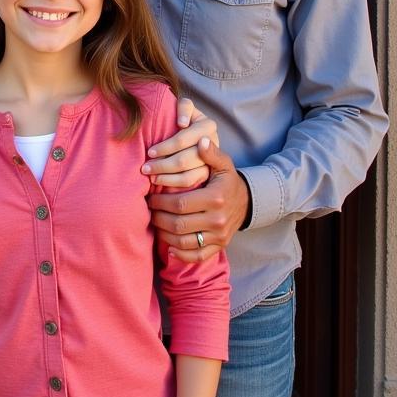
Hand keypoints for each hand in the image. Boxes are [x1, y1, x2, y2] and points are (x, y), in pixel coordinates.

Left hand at [142, 98, 218, 188]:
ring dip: (166, 178)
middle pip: (184, 160)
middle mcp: (213, 145)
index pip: (183, 139)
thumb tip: (182, 124)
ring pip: (188, 176)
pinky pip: (191, 185)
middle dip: (162, 165)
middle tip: (144, 168)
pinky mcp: (209, 176)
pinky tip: (160, 185)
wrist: (201, 138)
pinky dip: (175, 186)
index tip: (149, 152)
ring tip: (150, 177)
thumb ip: (184, 107)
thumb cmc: (186, 119)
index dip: (165, 146)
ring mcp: (212, 163)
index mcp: (207, 125)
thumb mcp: (188, 109)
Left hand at [149, 139, 248, 261]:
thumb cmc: (227, 180)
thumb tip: (201, 140)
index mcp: (216, 198)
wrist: (247, 202)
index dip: (160, 201)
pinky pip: (197, 256)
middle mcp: (217, 220)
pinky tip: (169, 246)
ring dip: (165, 235)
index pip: (180, 203)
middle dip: (158, 218)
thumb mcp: (224, 164)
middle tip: (149, 210)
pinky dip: (180, 254)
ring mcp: (219, 236)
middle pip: (179, 224)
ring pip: (184, 242)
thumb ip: (211, 153)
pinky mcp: (219, 246)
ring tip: (155, 223)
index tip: (150, 196)